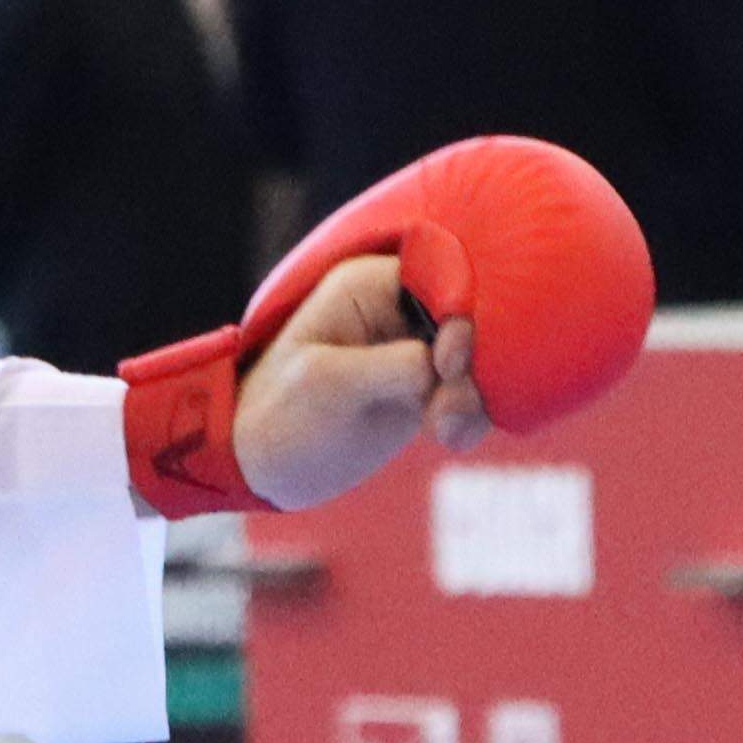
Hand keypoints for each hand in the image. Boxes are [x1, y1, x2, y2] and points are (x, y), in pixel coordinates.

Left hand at [223, 247, 488, 512]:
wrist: (265, 465)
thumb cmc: (282, 411)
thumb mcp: (330, 382)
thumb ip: (395, 366)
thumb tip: (446, 367)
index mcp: (371, 286)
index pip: (443, 277)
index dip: (459, 314)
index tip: (445, 364)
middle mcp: (401, 311)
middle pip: (471, 318)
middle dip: (471, 364)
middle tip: (444, 412)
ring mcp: (418, 352)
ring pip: (478, 361)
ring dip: (474, 396)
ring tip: (443, 432)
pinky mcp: (428, 392)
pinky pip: (473, 395)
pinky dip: (472, 418)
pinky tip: (449, 440)